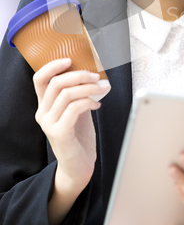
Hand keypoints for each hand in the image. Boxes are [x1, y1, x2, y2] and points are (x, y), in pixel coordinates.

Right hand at [33, 58, 110, 191]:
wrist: (79, 165)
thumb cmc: (79, 136)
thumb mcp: (77, 109)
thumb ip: (77, 93)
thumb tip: (89, 74)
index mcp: (45, 104)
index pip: (40, 79)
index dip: (52, 66)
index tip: (70, 59)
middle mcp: (43, 113)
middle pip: (56, 83)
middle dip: (79, 75)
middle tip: (96, 76)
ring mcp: (49, 124)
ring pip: (67, 94)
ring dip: (88, 88)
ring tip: (102, 89)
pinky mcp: (59, 133)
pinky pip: (74, 109)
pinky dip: (88, 102)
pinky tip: (97, 104)